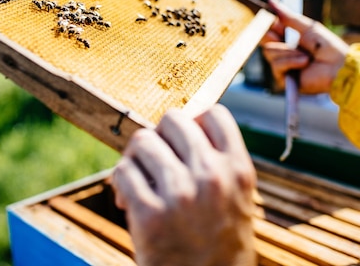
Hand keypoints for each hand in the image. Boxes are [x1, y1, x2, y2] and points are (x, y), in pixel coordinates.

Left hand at [111, 104, 256, 265]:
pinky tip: (130, 201)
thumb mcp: (236, 200)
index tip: (184, 141)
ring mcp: (180, 194)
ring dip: (137, 159)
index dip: (195, 121)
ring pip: (142, 140)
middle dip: (160, 136)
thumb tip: (185, 121)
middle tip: (156, 160)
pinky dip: (121, 183)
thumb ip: (217, 161)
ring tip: (142, 182)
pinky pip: (122, 171)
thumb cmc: (219, 245)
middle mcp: (212, 177)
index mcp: (238, 170)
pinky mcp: (149, 215)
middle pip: (173, 119)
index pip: (215, 114)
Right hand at [261, 0, 348, 93]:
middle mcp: (284, 53)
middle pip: (265, 42)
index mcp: (289, 40)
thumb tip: (271, 0)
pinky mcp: (285, 79)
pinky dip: (290, 62)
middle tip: (281, 35)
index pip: (269, 31)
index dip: (266, 25)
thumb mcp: (306, 27)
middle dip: (272, 37)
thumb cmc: (327, 46)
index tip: (267, 18)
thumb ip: (287, 16)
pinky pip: (277, 66)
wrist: (338, 65)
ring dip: (288, 52)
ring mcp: (284, 67)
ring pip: (270, 52)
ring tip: (306, 55)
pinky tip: (304, 62)